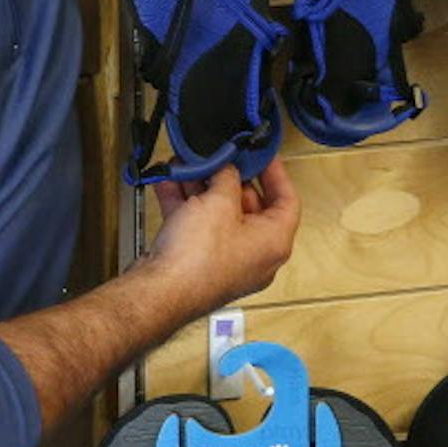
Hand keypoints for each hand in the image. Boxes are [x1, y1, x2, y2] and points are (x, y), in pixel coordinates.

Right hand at [142, 160, 300, 317]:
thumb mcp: (219, 201)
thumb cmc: (198, 256)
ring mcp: (226, 261)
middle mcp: (255, 255)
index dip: (276, 173)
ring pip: (219, 215)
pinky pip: (197, 227)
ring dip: (202, 189)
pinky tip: (167, 184)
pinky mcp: (200, 263)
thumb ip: (228, 177)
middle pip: (250, 206)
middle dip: (228, 178)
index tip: (262, 155)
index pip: (287, 201)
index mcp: (273, 242)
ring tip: (186, 166)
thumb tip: (228, 169)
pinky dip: (185, 205)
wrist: (160, 292)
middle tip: (217, 157)